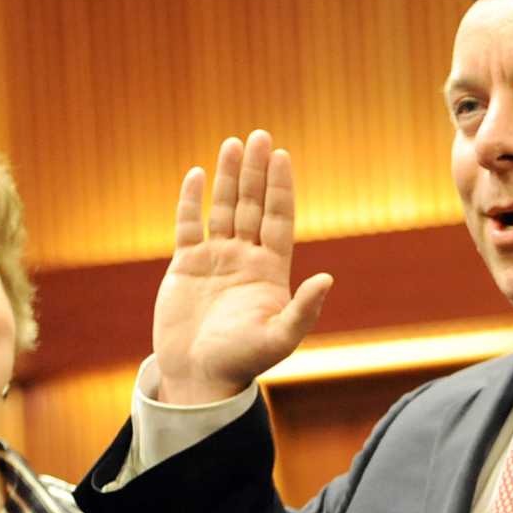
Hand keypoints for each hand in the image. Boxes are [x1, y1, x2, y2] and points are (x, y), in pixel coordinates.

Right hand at [152, 128, 333, 406]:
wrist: (200, 377)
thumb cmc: (243, 362)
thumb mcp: (280, 337)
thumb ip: (304, 309)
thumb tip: (327, 278)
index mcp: (270, 271)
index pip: (278, 219)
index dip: (280, 188)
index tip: (282, 156)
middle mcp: (245, 259)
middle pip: (252, 205)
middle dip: (255, 171)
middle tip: (259, 136)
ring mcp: (215, 260)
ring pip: (222, 209)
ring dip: (227, 177)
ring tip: (233, 143)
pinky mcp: (186, 266)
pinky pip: (188, 225)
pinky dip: (192, 200)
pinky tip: (198, 174)